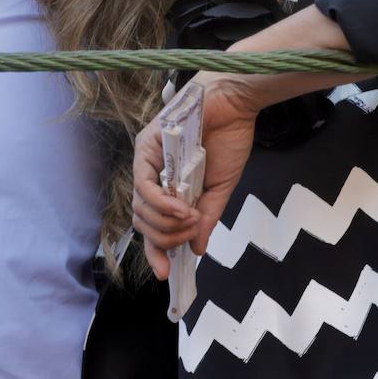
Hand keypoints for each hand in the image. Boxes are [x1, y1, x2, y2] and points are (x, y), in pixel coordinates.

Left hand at [132, 74, 259, 279]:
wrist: (236, 104)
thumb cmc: (229, 139)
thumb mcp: (220, 189)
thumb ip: (206, 218)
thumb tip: (196, 249)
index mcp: (169, 185)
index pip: (152, 224)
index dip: (155, 251)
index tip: (166, 274)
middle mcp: (152, 174)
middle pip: (143, 222)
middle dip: (166, 238)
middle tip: (190, 233)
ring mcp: (146, 160)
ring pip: (141, 208)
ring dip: (166, 222)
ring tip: (190, 218)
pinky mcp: (146, 147)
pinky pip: (145, 186)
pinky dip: (162, 203)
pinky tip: (182, 207)